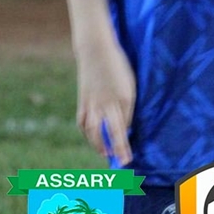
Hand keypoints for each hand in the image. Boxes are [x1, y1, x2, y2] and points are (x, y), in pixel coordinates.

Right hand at [76, 39, 135, 164]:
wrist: (95, 50)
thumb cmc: (118, 66)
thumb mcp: (130, 84)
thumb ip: (127, 106)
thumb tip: (125, 126)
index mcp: (123, 97)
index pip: (125, 126)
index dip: (125, 144)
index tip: (127, 159)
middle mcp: (107, 103)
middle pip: (111, 132)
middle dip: (116, 149)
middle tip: (120, 162)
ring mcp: (93, 102)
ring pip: (94, 130)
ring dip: (99, 145)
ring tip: (106, 154)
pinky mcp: (83, 100)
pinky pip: (83, 122)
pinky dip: (87, 133)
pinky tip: (92, 140)